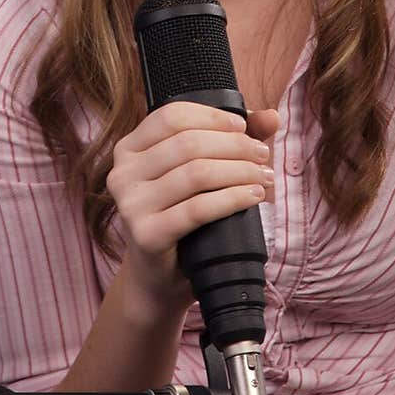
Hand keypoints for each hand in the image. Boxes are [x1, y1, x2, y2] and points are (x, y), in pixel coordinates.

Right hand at [107, 102, 279, 314]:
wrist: (159, 278)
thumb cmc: (181, 217)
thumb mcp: (199, 172)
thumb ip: (232, 139)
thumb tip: (272, 117)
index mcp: (129, 149)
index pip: (171, 117)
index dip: (212, 117)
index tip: (244, 127)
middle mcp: (122, 173)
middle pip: (188, 143)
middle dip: (234, 145)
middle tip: (262, 156)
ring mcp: (130, 205)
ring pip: (195, 173)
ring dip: (238, 170)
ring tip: (263, 177)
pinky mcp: (146, 234)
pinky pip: (197, 209)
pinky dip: (232, 199)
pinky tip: (253, 196)